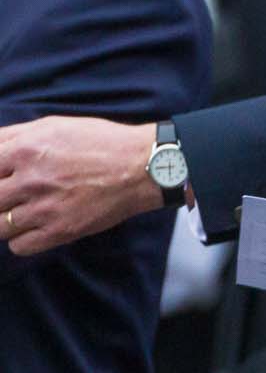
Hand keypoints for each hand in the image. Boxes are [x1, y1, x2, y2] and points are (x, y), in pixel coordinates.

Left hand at [0, 116, 160, 255]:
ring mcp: (44, 208)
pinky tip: (34, 226)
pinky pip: (19, 246)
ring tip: (21, 211)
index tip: (3, 179)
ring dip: (5, 219)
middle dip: (0, 197)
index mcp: (25, 149)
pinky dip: (20, 239)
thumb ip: (12, 135)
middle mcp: (30, 180)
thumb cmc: (101, 143)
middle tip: (12, 195)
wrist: (143, 167)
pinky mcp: (60, 231)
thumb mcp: (53, 125)